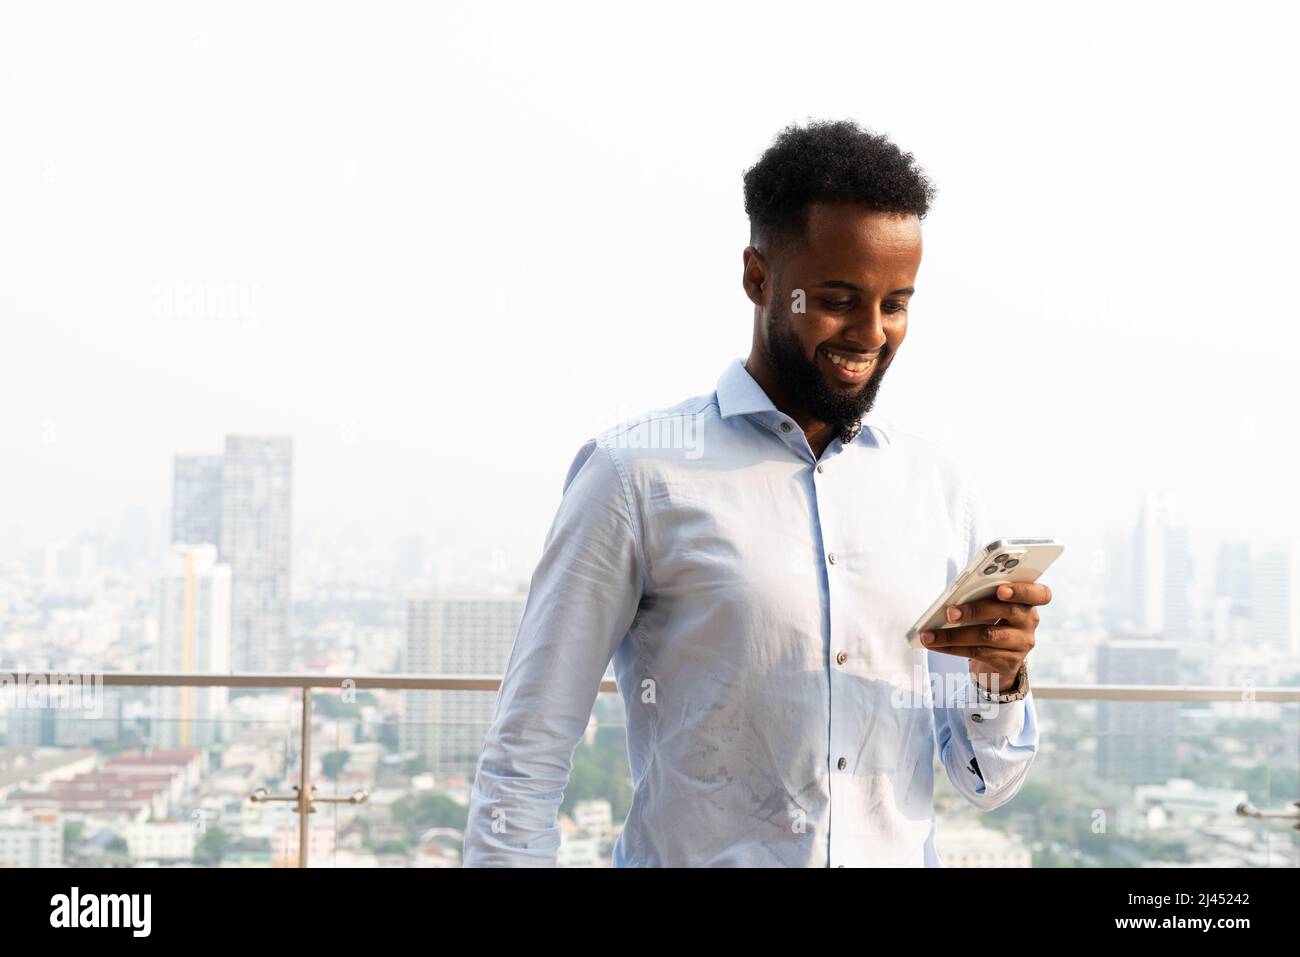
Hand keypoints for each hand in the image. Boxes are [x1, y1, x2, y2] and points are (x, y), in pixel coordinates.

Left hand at [919, 581, 1051, 693]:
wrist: (997, 660)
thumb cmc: (989, 620)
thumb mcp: (991, 606)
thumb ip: (982, 596)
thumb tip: (952, 597)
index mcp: (1028, 601)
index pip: (1040, 594)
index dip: (1023, 590)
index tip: (1001, 590)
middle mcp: (1030, 621)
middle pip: (1008, 612)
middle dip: (975, 610)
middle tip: (949, 612)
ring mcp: (1022, 644)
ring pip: (987, 636)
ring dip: (953, 635)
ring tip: (929, 635)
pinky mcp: (1009, 662)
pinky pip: (978, 653)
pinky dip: (952, 648)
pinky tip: (934, 645)